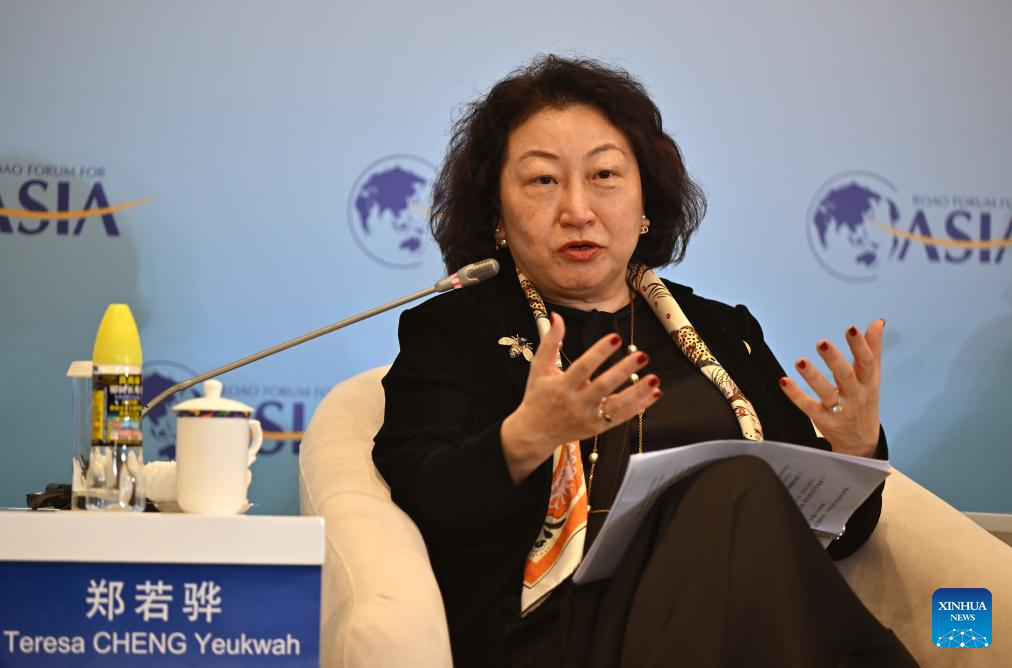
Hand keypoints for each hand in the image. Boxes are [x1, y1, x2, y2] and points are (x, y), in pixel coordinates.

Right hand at [501, 312, 661, 482]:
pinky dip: (639, 406)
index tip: (615, 338)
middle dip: (623, 371)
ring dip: (637, 393)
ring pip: (616, 406)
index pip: (583, 367)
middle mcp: (576, 403)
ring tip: (654, 378)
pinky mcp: (597, 428)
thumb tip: (557, 316)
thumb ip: (550, 342)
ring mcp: (588, 418)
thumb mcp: (538, 368)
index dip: (599, 352)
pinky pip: (621, 417)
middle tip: (642, 355)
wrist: (534, 432)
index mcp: (562, 386)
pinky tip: (654, 392)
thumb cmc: (538, 396)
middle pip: (603, 386)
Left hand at [778, 319, 884, 457]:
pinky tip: (783, 380)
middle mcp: (855, 396)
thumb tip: (878, 322)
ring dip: (812, 377)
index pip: (867, 363)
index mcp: (869, 383)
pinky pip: (808, 407)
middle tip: (821, 342)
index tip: (851, 329)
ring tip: (800, 361)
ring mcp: (839, 410)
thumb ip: (873, 350)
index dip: (860, 346)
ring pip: (826, 393)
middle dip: (834, 360)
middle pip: (845, 377)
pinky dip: (795, 395)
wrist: (861, 443)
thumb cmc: (865, 402)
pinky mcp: (823, 421)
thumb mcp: (873, 378)